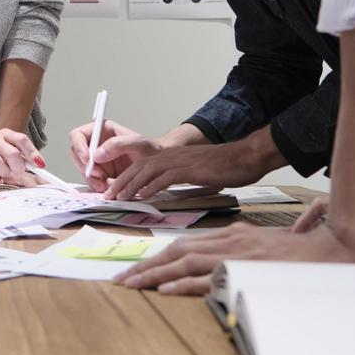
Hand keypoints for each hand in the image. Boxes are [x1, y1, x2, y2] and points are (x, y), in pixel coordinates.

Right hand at [0, 128, 42, 183]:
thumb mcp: (8, 144)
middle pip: (12, 153)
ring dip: (3, 172)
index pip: (22, 140)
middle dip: (17, 167)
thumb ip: (23, 152)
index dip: (32, 153)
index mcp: (5, 134)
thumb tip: (39, 163)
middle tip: (16, 170)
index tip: (39, 164)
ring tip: (1, 172)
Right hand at [68, 120, 158, 191]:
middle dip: (84, 166)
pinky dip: (98, 186)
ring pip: (83, 170)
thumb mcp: (137, 143)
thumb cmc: (151, 150)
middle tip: (98, 175)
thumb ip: (117, 144)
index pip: (78, 135)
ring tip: (106, 183)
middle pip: (76, 154)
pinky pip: (92, 181)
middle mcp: (96, 144)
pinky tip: (108, 187)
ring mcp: (98, 160)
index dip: (78, 147)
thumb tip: (97, 154)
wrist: (159, 166)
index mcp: (101, 130)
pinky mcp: (102, 174)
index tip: (87, 159)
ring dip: (92, 179)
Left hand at [104, 140, 263, 200]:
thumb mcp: (198, 173)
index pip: (142, 166)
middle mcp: (172, 156)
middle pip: (139, 167)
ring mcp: (180, 161)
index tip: (115, 192)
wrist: (245, 157)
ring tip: (119, 198)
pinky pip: (165, 177)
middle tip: (108, 196)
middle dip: (121, 182)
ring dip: (131, 185)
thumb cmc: (225, 167)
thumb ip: (181, 179)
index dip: (126, 178)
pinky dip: (151, 187)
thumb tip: (168, 192)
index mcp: (172, 157)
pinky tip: (143, 196)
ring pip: (147, 171)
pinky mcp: (190, 169)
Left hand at [114, 221, 354, 295]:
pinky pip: (210, 277)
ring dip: (156, 274)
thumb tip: (219, 265)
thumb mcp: (263, 246)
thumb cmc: (301, 252)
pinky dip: (187, 282)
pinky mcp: (249, 268)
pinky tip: (168, 288)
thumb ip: (241, 250)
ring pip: (186, 262)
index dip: (158, 257)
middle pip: (177, 251)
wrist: (335, 248)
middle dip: (147, 266)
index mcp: (231, 234)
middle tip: (122, 279)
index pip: (184, 244)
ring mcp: (238, 254)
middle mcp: (230, 240)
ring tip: (133, 284)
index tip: (138, 269)